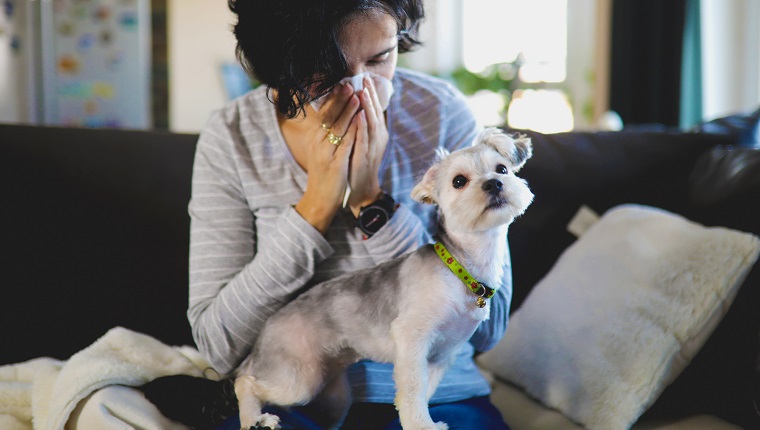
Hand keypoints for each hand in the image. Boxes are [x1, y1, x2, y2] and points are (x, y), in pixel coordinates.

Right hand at [295, 84, 360, 233]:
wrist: (320, 197)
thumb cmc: (324, 171)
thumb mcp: (321, 148)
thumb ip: (326, 131)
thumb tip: (331, 111)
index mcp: (315, 137)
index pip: (323, 113)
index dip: (333, 98)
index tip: (342, 83)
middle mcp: (318, 143)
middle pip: (330, 116)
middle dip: (341, 99)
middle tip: (350, 83)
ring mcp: (326, 153)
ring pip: (337, 128)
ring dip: (348, 111)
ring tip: (357, 96)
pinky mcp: (335, 164)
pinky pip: (345, 145)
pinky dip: (353, 131)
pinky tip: (360, 121)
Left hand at [347, 76, 388, 215]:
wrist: (359, 189)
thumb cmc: (358, 163)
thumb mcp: (362, 140)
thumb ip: (362, 125)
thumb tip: (358, 105)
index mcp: (377, 134)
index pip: (374, 110)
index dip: (371, 93)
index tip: (366, 77)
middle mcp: (377, 139)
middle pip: (375, 113)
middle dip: (370, 96)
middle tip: (366, 78)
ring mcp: (372, 149)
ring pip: (371, 124)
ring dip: (368, 107)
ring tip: (363, 91)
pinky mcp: (364, 158)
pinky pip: (364, 139)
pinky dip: (362, 126)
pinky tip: (359, 114)